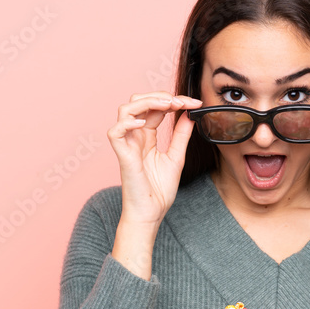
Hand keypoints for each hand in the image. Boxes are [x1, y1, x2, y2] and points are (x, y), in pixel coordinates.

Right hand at [107, 91, 201, 225]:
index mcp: (146, 136)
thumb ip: (181, 135)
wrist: (151, 212)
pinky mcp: (122, 155)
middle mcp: (135, 136)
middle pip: (138, 102)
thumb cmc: (160, 190)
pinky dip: (127, 123)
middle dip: (160, 96)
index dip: (174, 101)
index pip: (156, 108)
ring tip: (167, 105)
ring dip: (146, 102)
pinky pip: (115, 132)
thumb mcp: (176, 157)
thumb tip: (189, 115)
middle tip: (182, 101)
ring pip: (125, 110)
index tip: (194, 103)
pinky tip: (144, 124)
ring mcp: (127, 144)